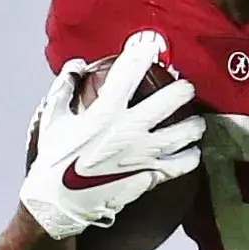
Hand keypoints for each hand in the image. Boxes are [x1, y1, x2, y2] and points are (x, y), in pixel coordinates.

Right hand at [18, 34, 204, 239]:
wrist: (59, 203)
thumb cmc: (54, 159)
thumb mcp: (52, 119)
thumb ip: (64, 88)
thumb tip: (77, 64)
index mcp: (105, 112)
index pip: (130, 71)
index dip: (143, 52)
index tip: (151, 46)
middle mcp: (130, 129)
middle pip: (171, 99)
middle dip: (183, 88)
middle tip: (185, 86)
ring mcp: (144, 154)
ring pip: (185, 133)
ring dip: (194, 124)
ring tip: (196, 121)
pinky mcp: (150, 176)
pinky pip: (182, 164)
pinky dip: (191, 156)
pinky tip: (192, 151)